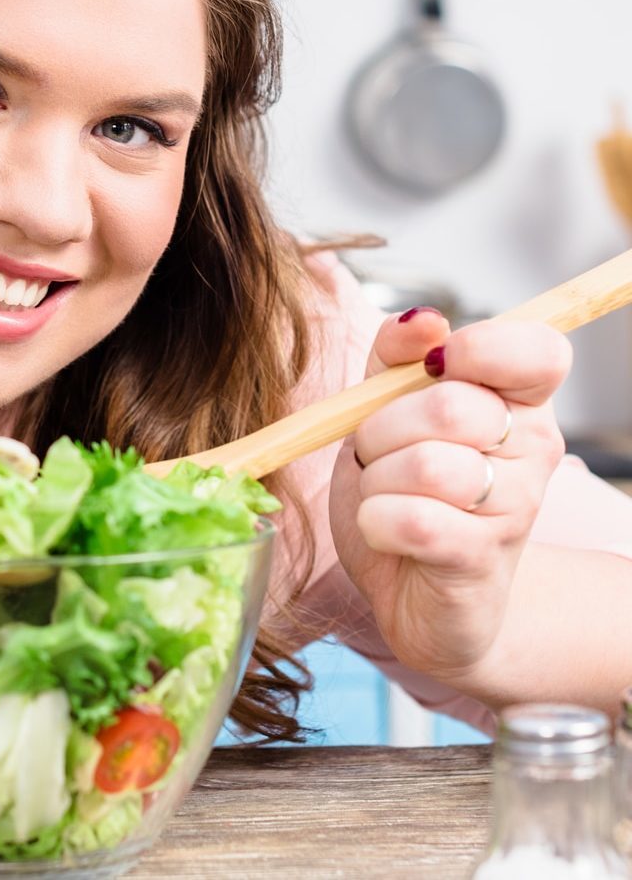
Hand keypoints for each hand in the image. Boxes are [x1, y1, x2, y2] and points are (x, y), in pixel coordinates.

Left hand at [328, 308, 569, 683]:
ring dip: (376, 478)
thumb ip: (396, 357)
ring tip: (385, 494)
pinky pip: (409, 519)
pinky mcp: (477, 562)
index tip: (434, 370)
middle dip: (382, 427)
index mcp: (519, 403)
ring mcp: (512, 511)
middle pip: (450, 406)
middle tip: (379, 453)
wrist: (416, 594)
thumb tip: (423, 319)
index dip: (477, 348)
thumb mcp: (387, 410)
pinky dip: (374, 520)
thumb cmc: (406, 493)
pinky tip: (384, 530)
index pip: (538, 350)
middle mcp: (532, 452)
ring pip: (425, 465)